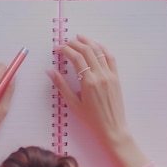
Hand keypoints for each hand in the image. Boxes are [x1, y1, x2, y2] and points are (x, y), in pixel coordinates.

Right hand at [48, 35, 148, 166]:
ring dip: (88, 42)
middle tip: (66, 43)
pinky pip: (110, 58)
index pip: (76, 58)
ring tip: (79, 37)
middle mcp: (100, 75)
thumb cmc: (91, 120)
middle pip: (87, 51)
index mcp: (88, 82)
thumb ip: (62, 86)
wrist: (112, 129)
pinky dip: (103, 48)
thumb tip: (50, 71)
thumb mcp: (73, 104)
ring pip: (99, 51)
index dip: (65, 50)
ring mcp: (110, 75)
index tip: (58, 49)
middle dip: (75, 43)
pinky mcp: (116, 77)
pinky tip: (97, 45)